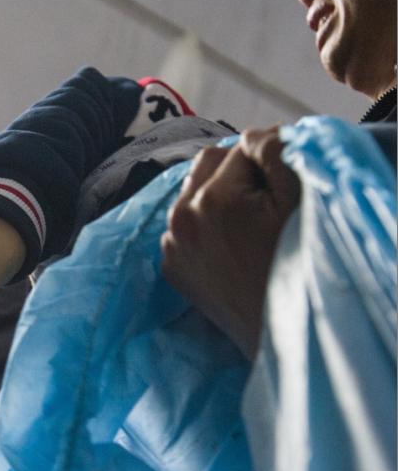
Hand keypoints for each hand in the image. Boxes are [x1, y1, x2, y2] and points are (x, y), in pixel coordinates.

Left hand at [161, 126, 299, 358]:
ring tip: (247, 222)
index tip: (283, 186)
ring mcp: (172, 246)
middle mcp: (180, 220)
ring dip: (217, 194)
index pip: (240, 148)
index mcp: (211, 200)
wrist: (280, 336)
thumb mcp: (298, 201)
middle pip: (207, 163)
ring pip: (192, 192)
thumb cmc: (298, 268)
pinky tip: (229, 242)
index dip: (267, 161)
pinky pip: (183, 224)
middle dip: (236, 172)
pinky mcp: (171, 267)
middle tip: (266, 200)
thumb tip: (253, 134)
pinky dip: (203, 223)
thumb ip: (274, 151)